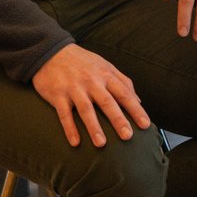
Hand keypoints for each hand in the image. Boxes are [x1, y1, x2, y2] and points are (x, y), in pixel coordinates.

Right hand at [31, 44, 150, 147]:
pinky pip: (64, 114)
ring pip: (86, 109)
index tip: (145, 124)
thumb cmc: (83, 62)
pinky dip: (70, 128)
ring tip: (101, 144)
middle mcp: (92, 81)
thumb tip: (138, 100)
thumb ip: (123, 81)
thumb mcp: (105, 66)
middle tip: (128, 136)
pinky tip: (75, 142)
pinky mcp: (58, 94)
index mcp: (106, 75)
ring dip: (94, 127)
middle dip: (118, 120)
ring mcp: (74, 88)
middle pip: (107, 102)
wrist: (51, 52)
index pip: (124, 94)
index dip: (136, 109)